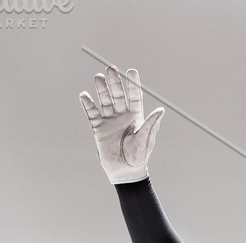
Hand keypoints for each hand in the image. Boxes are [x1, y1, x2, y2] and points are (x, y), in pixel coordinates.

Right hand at [80, 65, 164, 183]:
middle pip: (118, 95)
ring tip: (98, 77)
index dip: (132, 84)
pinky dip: (88, 105)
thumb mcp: (146, 140)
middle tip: (110, 69)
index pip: (135, 96)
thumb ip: (151, 124)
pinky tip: (84, 95)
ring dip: (102, 89)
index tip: (131, 71)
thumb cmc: (138, 157)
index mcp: (136, 117)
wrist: (125, 171)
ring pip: (105, 101)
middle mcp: (123, 116)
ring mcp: (110, 121)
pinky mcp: (99, 128)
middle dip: (115, 82)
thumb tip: (161, 109)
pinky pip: (92, 114)